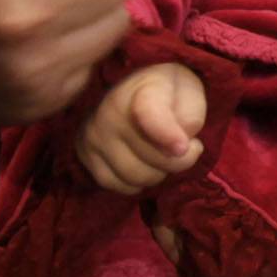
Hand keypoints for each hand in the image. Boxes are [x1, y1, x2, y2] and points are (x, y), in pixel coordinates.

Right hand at [79, 63, 205, 192]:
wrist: (134, 90)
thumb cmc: (170, 93)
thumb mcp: (191, 94)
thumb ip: (191, 116)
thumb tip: (179, 148)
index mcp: (142, 90)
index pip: (151, 117)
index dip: (170, 136)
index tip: (190, 146)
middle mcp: (109, 112)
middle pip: (154, 160)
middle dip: (176, 160)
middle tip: (181, 146)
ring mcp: (93, 136)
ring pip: (137, 178)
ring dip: (157, 173)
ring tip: (160, 153)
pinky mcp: (85, 156)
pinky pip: (120, 186)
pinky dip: (136, 182)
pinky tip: (141, 162)